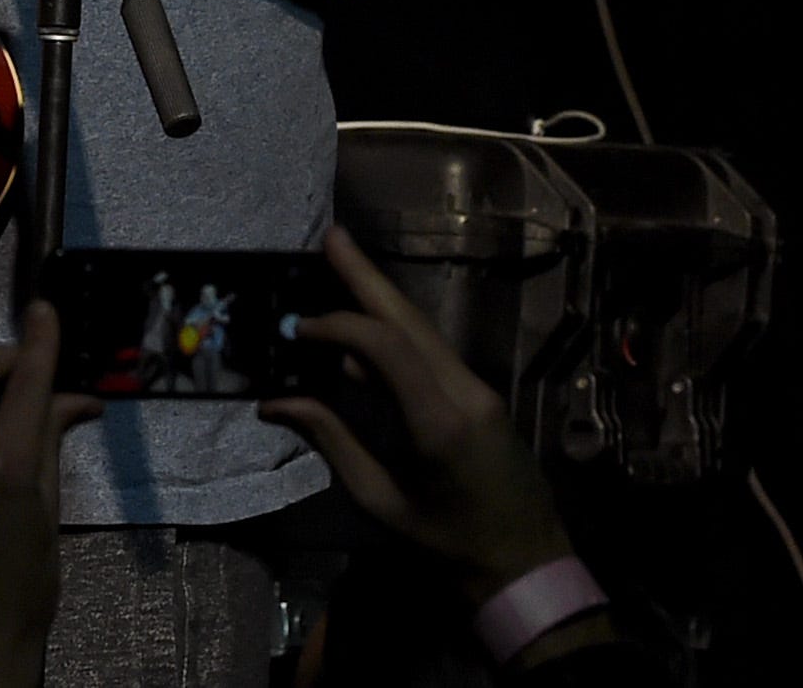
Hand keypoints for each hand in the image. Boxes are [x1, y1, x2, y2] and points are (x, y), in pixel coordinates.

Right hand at [257, 225, 574, 602]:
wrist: (528, 567)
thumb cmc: (449, 545)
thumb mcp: (382, 501)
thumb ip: (332, 442)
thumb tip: (275, 402)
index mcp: (439, 421)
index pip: (385, 347)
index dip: (337, 326)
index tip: (295, 327)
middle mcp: (465, 393)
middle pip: (410, 320)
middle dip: (367, 277)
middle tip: (331, 235)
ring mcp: (479, 392)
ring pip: (424, 331)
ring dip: (381, 299)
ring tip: (342, 263)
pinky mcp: (481, 399)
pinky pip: (432, 354)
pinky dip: (395, 333)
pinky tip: (365, 330)